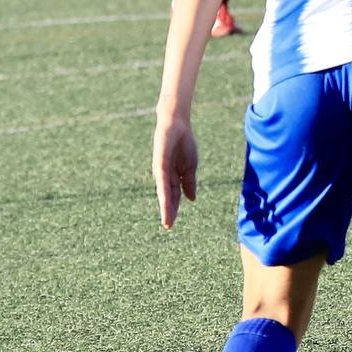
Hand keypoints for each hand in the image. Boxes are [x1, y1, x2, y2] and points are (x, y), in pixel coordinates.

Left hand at [154, 114, 198, 229]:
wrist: (178, 124)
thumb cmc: (183, 143)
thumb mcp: (190, 166)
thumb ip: (189, 182)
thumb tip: (191, 199)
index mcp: (172, 176)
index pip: (173, 196)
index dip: (173, 209)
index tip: (171, 224)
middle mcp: (164, 175)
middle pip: (166, 196)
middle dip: (168, 211)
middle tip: (168, 226)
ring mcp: (161, 169)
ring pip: (163, 191)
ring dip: (165, 205)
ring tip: (166, 218)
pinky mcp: (160, 162)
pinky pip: (162, 179)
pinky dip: (164, 190)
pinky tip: (165, 200)